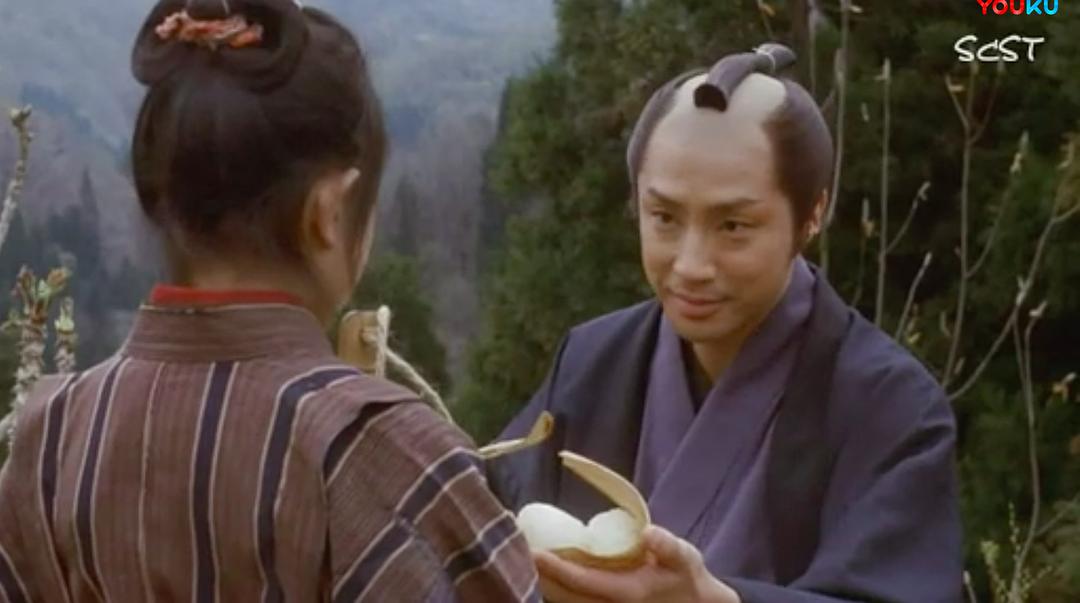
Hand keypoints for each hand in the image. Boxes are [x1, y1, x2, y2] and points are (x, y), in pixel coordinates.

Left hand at [534, 525, 740, 602]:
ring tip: (520, 555)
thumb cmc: (685, 577)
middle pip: (562, 596)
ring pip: (563, 602)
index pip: (581, 582)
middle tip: (516, 546)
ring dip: (542, 582)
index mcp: (627, 593)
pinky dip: (552, 588)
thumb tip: (649, 533)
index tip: (532, 551)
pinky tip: (538, 571)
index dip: (555, 567)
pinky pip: (570, 601)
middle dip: (538, 575)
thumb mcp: (685, 559)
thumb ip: (668, 547)